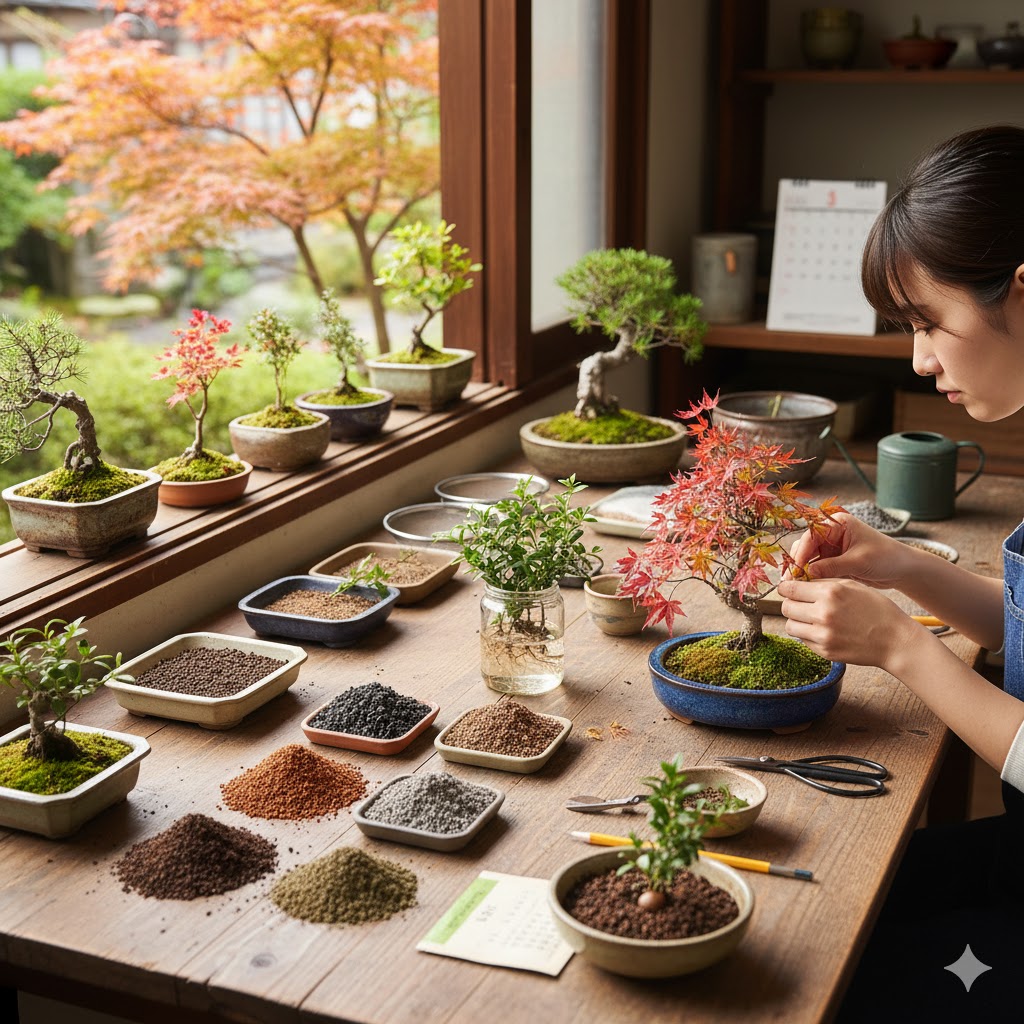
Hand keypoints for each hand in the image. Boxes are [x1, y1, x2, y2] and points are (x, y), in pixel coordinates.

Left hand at [779, 577, 919, 668]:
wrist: (895, 640)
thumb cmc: (876, 609)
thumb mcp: (852, 585)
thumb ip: (824, 582)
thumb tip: (797, 581)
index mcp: (830, 592)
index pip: (789, 588)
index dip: (786, 588)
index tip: (788, 589)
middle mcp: (823, 613)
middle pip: (786, 607)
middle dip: (791, 604)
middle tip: (801, 604)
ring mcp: (823, 635)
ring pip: (790, 626)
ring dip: (797, 621)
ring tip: (811, 618)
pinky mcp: (825, 651)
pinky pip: (803, 640)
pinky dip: (808, 635)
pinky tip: (824, 630)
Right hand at [788, 513, 908, 589]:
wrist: (902, 569)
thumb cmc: (886, 558)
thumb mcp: (858, 561)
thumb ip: (831, 567)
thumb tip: (806, 574)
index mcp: (837, 524)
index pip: (811, 536)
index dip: (801, 553)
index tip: (795, 570)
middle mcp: (831, 533)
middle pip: (805, 546)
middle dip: (798, 563)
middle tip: (791, 582)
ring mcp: (831, 547)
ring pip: (807, 558)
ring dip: (802, 571)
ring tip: (796, 587)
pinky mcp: (833, 561)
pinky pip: (815, 568)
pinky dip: (811, 577)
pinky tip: (807, 588)